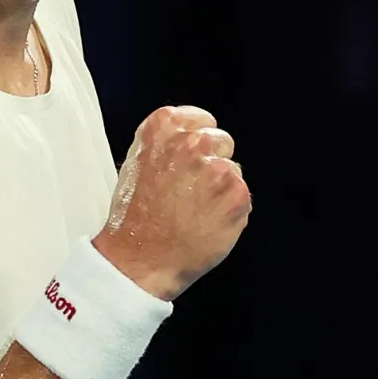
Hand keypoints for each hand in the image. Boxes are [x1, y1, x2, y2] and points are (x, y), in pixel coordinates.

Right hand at [94, 106, 251, 300]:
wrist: (141, 258)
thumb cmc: (135, 217)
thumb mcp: (138, 163)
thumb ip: (166, 144)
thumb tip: (189, 139)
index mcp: (164, 128)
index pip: (201, 119)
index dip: (197, 144)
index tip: (191, 159)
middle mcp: (193, 143)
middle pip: (221, 141)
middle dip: (211, 163)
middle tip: (190, 191)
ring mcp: (217, 169)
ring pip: (233, 170)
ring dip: (220, 189)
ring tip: (194, 210)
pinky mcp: (237, 195)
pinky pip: (242, 196)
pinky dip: (230, 211)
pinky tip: (206, 223)